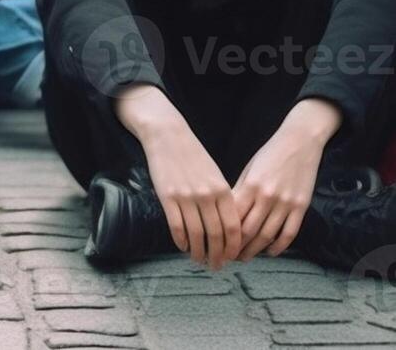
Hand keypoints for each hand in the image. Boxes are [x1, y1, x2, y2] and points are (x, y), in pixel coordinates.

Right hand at [116, 85, 241, 268]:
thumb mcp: (214, 174)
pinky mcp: (168, 197)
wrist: (168, 136)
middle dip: (218, 255)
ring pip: (197, 235)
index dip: (234, 247)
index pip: (234, 227)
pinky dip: (181, 241)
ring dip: (199, 252)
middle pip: (217, 235)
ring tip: (199, 260)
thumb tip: (227, 224)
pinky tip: (182, 246)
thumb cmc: (193, 155)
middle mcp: (207, 196)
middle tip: (216, 266)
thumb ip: (222, 197)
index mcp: (222, 190)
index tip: (232, 257)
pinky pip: (177, 226)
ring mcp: (187, 197)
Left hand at [232, 98, 340, 260]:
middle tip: (226, 257)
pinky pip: (289, 232)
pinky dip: (279, 246)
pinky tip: (270, 252)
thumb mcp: (249, 169)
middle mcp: (267, 196)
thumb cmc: (269, 154)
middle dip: (236, 247)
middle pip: (249, 230)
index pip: (233, 216)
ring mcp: (286, 203)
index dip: (223, 233)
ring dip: (255, 250)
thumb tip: (226, 212)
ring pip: (268, 235)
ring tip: (244, 257)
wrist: (299, 142)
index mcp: (250, 186)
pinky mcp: (301, 207)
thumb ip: (239, 190)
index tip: (215, 243)